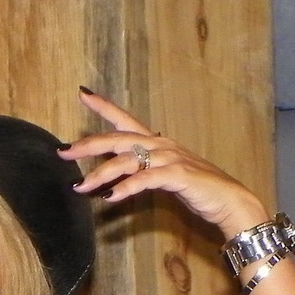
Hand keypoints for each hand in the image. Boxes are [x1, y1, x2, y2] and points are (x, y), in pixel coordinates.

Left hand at [59, 89, 268, 239]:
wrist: (229, 200)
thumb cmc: (198, 190)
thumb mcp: (165, 176)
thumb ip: (143, 172)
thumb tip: (117, 176)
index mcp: (157, 142)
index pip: (125, 120)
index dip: (104, 106)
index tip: (83, 93)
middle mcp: (161, 145)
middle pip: (118, 139)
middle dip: (88, 145)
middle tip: (64, 151)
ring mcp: (170, 158)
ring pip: (127, 161)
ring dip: (101, 174)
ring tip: (82, 187)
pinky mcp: (177, 175)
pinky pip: (145, 179)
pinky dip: (126, 188)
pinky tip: (112, 197)